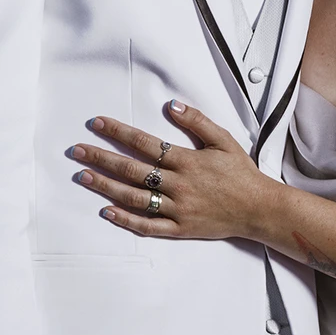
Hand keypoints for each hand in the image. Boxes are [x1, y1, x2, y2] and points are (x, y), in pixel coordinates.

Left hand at [72, 101, 273, 240]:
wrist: (259, 208)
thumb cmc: (241, 173)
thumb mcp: (223, 140)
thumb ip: (197, 121)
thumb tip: (171, 105)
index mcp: (187, 160)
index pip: (144, 143)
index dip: (118, 132)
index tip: (97, 124)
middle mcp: (178, 184)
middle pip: (131, 169)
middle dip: (101, 158)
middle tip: (76, 150)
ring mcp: (177, 208)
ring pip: (134, 197)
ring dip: (106, 186)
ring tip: (83, 176)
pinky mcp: (180, 229)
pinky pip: (148, 225)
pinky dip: (126, 219)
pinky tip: (107, 211)